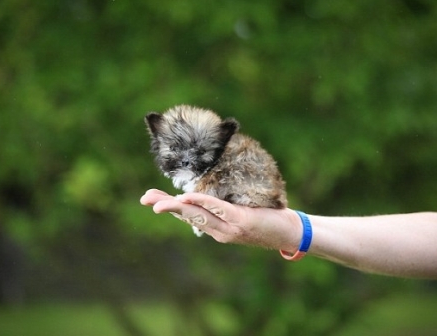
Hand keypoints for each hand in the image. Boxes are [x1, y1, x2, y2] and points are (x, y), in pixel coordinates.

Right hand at [140, 189, 301, 251]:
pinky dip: (201, 203)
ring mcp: (229, 228)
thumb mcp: (244, 213)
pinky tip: (187, 199)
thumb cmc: (270, 219)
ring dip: (175, 208)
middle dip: (164, 207)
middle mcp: (219, 231)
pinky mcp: (240, 222)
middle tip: (144, 199)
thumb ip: (229, 205)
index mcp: (217, 227)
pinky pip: (217, 210)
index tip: (150, 197)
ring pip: (197, 215)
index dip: (169, 206)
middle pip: (187, 217)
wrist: (291, 234)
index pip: (188, 215)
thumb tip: (216, 187)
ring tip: (156, 204)